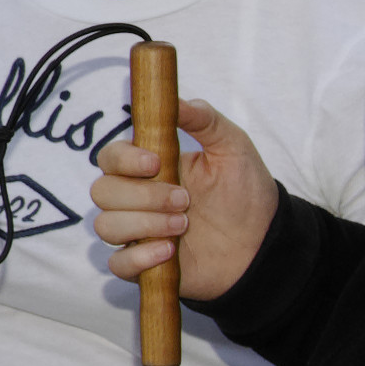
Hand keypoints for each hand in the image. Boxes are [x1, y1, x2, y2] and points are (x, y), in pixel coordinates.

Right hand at [90, 97, 281, 302]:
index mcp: (150, 168)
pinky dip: (139, 257)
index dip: (124, 159)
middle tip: (184, 200)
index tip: (155, 163)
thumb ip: (205, 120)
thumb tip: (177, 100)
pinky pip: (117, 264)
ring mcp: (137, 232)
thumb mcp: (232, 148)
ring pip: (105, 226)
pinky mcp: (142, 265)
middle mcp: (136, 199)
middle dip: (142, 196)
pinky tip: (169, 251)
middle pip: (101, 192)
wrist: (263, 243)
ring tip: (182, 226)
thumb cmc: (245, 194)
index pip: (109, 157)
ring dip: (143, 224)